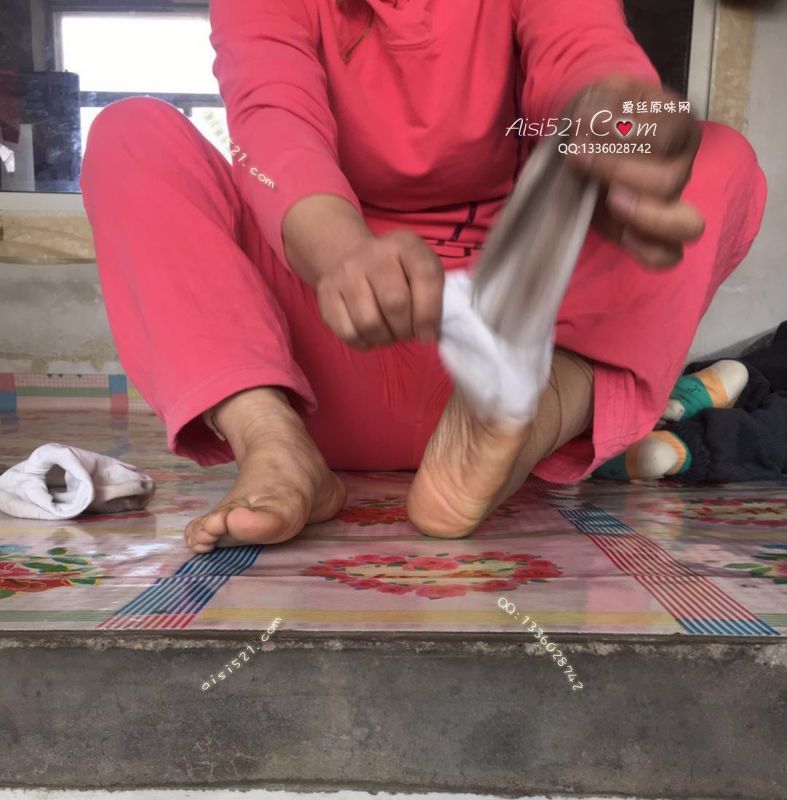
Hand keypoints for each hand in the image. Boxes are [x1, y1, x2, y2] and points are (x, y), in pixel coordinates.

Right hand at [282, 195, 443, 349]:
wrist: (349, 255)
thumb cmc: (396, 272)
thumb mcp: (422, 270)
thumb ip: (433, 297)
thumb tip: (427, 335)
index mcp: (406, 244)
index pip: (426, 276)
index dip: (430, 314)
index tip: (428, 334)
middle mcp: (374, 254)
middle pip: (395, 303)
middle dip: (405, 330)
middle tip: (406, 333)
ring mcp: (346, 273)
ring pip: (369, 323)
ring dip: (384, 338)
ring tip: (389, 333)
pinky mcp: (326, 293)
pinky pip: (348, 332)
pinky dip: (364, 342)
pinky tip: (370, 334)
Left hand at [564, 77, 704, 268]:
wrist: (588, 135)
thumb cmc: (598, 113)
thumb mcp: (598, 94)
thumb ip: (599, 104)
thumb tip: (590, 123)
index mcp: (678, 124)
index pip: (665, 133)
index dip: (621, 132)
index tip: (580, 126)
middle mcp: (682, 166)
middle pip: (669, 181)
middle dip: (616, 170)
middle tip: (577, 157)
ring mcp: (672, 203)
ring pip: (686, 225)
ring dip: (645, 215)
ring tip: (611, 200)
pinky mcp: (652, 232)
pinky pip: (668, 255)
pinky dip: (649, 251)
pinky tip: (624, 235)